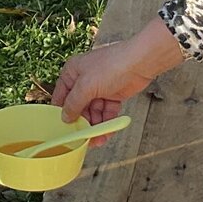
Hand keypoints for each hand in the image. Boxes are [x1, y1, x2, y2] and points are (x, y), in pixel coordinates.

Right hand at [53, 22, 182, 145]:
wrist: (140, 63)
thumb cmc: (113, 65)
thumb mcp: (86, 86)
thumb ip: (74, 103)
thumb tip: (65, 116)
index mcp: (73, 72)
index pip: (61, 96)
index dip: (63, 113)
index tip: (64, 128)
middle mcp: (84, 80)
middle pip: (79, 107)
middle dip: (82, 122)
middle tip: (84, 137)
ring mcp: (100, 87)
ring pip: (94, 112)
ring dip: (95, 126)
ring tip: (97, 138)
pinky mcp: (113, 95)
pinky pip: (106, 112)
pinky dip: (107, 122)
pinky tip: (107, 132)